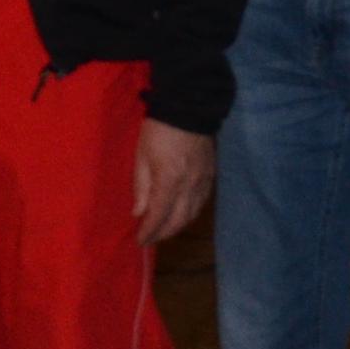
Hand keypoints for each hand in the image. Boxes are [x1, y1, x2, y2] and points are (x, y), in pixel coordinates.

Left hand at [134, 121, 216, 242]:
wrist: (189, 108)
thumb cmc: (159, 130)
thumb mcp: (142, 156)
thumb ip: (141, 187)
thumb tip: (139, 213)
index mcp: (170, 180)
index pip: (159, 215)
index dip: (149, 231)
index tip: (140, 240)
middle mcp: (189, 186)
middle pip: (178, 221)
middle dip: (163, 234)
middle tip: (151, 239)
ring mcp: (203, 181)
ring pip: (192, 214)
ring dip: (178, 226)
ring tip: (164, 230)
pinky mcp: (211, 175)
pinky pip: (201, 203)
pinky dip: (190, 213)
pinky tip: (182, 214)